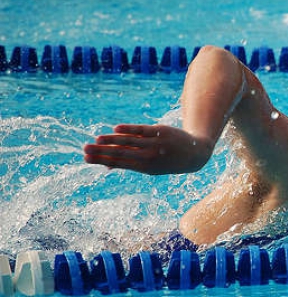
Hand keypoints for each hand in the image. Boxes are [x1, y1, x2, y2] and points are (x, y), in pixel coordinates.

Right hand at [84, 124, 212, 174]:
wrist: (194, 153)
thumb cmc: (167, 160)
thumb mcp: (151, 167)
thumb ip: (130, 163)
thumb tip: (107, 167)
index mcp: (145, 168)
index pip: (119, 163)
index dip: (102, 161)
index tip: (86, 158)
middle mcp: (150, 157)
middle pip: (122, 154)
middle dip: (102, 152)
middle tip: (84, 150)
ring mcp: (156, 144)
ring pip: (130, 142)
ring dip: (112, 140)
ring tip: (96, 139)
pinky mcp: (161, 131)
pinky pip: (143, 130)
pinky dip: (129, 129)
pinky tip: (116, 128)